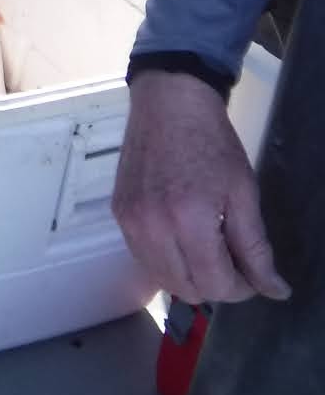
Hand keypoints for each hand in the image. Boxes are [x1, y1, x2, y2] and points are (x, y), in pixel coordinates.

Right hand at [112, 70, 288, 304]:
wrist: (169, 103)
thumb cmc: (211, 142)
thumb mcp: (244, 193)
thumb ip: (257, 248)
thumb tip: (275, 291)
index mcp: (189, 220)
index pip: (217, 285)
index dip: (242, 287)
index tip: (253, 273)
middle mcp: (152, 227)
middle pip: (187, 289)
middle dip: (217, 284)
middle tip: (232, 261)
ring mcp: (130, 221)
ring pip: (162, 280)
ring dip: (189, 277)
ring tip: (207, 249)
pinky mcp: (118, 214)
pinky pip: (143, 258)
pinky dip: (166, 261)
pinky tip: (181, 239)